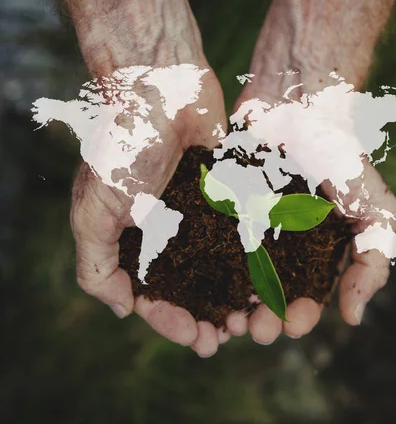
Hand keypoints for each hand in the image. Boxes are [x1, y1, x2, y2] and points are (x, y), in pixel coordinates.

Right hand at [70, 61, 230, 356]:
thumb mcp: (93, 209)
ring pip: (220, 267)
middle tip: (228, 337)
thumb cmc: (123, 144)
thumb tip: (121, 309)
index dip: (170, 321)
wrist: (160, 85)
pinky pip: (243, 231)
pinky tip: (273, 277)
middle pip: (190, 288)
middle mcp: (167, 231)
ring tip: (256, 317)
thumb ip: (96, 264)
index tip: (196, 337)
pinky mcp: (227, 192)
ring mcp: (198, 213)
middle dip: (207, 316)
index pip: (151, 296)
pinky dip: (256, 257)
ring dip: (235, 295)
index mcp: (132, 239)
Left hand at [222, 67, 395, 343]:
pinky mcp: (215, 209)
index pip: (305, 297)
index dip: (299, 316)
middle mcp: (276, 245)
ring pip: (231, 280)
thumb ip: (373, 259)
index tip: (292, 325)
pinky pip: (204, 246)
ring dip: (228, 307)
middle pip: (265, 295)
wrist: (296, 103)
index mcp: (313, 251)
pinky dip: (200, 272)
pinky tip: (197, 291)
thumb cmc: (338, 154)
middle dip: (261, 319)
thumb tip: (353, 318)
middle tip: (255, 331)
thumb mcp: (373, 208)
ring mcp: (243, 227)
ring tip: (224, 323)